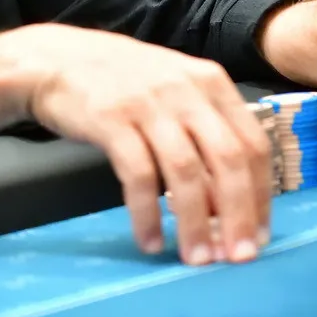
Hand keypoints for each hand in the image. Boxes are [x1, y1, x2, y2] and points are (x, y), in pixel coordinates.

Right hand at [6, 23, 270, 265]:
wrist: (56, 58)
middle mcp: (185, 90)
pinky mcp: (111, 119)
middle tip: (237, 256)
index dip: (261, 195)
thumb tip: (229, 200)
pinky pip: (138, 176)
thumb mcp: (174, 89)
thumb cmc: (121, 80)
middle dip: (238, 216)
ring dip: (194, 223)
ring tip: (195, 257)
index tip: (259, 234)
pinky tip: (149, 239)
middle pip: (228, 160)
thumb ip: (205, 130)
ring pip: (186, 174)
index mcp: (210, 82)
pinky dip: (147, 214)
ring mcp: (147, 103)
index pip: (252, 144)